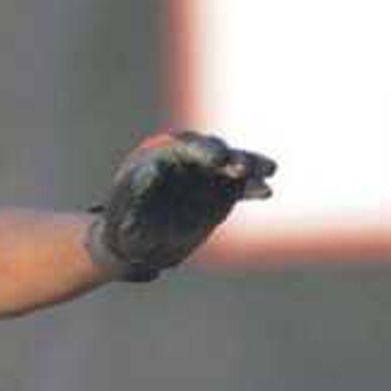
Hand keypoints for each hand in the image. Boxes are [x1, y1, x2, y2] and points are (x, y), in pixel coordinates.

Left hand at [87, 131, 277, 281]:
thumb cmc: (124, 226)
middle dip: (228, 157)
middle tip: (238, 167)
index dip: (203, 150)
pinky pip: (242, 187)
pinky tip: (266, 191)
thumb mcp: (126, 212)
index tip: (218, 160)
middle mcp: (188, 159)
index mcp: (161, 155)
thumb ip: (137, 192)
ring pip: (233, 165)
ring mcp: (207, 174)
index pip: (185, 146)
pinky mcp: (222, 192)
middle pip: (213, 150)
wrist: (137, 245)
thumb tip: (151, 170)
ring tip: (267, 173)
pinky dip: (254, 187)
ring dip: (249, 166)